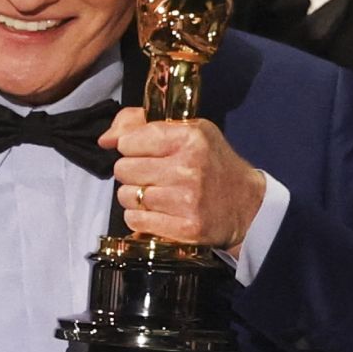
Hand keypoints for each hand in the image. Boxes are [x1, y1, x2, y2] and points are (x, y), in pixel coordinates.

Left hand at [98, 107, 266, 253]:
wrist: (247, 206)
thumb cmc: (213, 164)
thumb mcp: (189, 130)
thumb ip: (141, 124)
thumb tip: (105, 140)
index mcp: (190, 138)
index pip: (129, 141)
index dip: (131, 147)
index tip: (144, 152)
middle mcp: (188, 167)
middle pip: (123, 169)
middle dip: (132, 172)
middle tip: (152, 175)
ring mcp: (186, 200)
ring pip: (127, 196)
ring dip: (136, 196)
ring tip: (156, 194)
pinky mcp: (185, 228)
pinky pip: (136, 220)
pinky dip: (141, 217)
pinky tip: (158, 212)